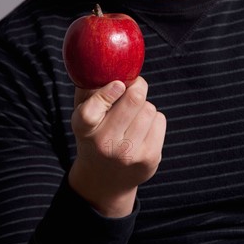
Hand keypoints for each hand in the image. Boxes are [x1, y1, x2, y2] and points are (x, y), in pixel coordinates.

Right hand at [68, 77, 166, 216]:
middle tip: (134, 86)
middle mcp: (105, 144)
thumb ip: (89, 89)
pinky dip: (154, 118)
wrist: (105, 179)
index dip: (108, 92)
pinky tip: (142, 128)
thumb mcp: (83, 115)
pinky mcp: (149, 159)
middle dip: (137, 87)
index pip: (92, 109)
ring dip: (144, 106)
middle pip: (134, 99)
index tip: (118, 84)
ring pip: (149, 108)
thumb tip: (103, 64)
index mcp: (84, 129)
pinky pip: (160, 120)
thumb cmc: (94, 134)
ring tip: (134, 116)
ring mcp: (129, 154)